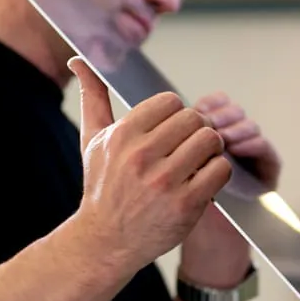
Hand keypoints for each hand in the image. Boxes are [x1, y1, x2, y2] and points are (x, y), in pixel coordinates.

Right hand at [69, 58, 232, 271]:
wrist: (105, 241)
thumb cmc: (102, 186)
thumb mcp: (92, 140)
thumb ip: (92, 96)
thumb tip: (79, 59)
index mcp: (122, 135)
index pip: (170, 102)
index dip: (176, 114)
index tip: (171, 130)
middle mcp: (142, 156)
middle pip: (195, 119)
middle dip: (196, 130)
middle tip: (189, 145)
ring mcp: (165, 182)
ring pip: (211, 141)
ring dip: (210, 150)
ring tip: (198, 161)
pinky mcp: (185, 205)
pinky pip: (220, 170)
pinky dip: (218, 172)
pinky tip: (203, 180)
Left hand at [194, 92, 281, 190]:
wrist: (218, 218)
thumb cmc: (197, 185)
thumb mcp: (186, 156)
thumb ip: (185, 136)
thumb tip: (185, 115)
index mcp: (218, 125)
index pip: (219, 102)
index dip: (211, 104)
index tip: (199, 110)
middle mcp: (239, 133)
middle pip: (234, 111)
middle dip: (222, 116)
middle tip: (210, 124)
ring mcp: (255, 147)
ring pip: (249, 126)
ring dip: (235, 130)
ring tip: (222, 138)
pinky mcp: (270, 164)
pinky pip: (263, 146)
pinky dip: (250, 144)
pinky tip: (236, 149)